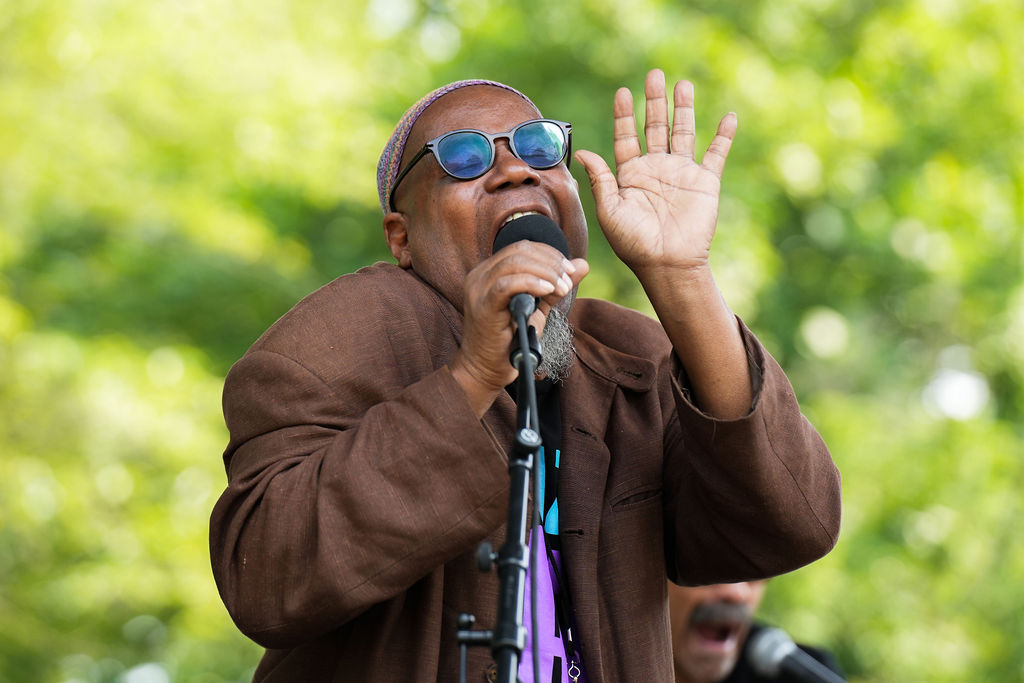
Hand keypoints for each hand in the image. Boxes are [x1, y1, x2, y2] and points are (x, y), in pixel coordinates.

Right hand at [451, 242, 588, 415]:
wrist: (487, 370)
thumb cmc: (511, 340)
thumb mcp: (538, 307)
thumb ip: (556, 285)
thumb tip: (583, 264)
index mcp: (490, 271)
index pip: (522, 248)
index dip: (549, 254)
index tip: (569, 271)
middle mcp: (480, 275)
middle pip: (520, 251)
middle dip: (550, 263)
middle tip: (568, 280)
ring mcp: (478, 289)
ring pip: (514, 263)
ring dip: (545, 273)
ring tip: (561, 288)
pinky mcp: (482, 306)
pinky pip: (506, 285)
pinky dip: (531, 283)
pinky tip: (548, 291)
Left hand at [574, 69, 735, 277]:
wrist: (667, 264)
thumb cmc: (633, 242)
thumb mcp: (610, 210)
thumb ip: (601, 179)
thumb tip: (583, 152)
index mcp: (631, 175)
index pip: (626, 137)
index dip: (624, 115)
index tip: (622, 92)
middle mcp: (656, 169)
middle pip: (655, 126)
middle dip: (654, 101)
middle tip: (654, 74)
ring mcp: (681, 173)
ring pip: (683, 132)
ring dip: (683, 108)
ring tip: (682, 84)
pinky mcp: (705, 182)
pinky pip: (716, 154)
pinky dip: (724, 136)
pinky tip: (729, 117)